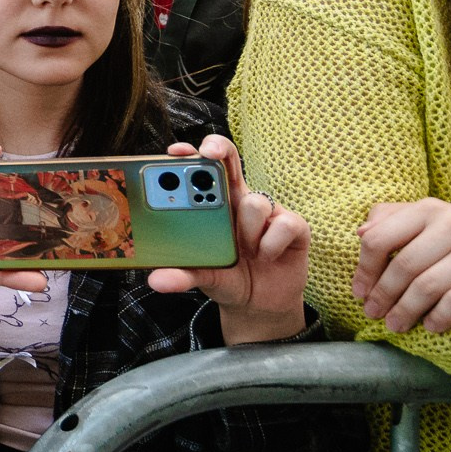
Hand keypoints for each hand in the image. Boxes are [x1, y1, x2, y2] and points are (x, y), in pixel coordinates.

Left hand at [146, 135, 309, 343]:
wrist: (260, 303)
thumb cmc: (227, 277)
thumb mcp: (202, 276)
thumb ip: (181, 275)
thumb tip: (156, 281)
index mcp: (212, 206)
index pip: (201, 171)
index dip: (190, 154)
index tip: (176, 151)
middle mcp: (238, 200)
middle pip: (229, 160)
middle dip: (218, 149)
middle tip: (208, 154)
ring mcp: (267, 211)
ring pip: (254, 202)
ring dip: (247, 231)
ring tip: (246, 252)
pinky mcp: (294, 226)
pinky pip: (284, 224)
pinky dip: (272, 244)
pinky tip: (266, 257)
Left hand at [353, 198, 450, 334]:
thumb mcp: (445, 220)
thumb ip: (399, 219)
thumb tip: (360, 231)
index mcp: (433, 208)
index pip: (379, 237)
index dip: (364, 269)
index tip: (359, 292)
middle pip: (402, 267)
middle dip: (382, 297)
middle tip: (373, 315)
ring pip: (426, 286)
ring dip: (405, 312)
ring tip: (396, 326)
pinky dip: (439, 318)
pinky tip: (432, 327)